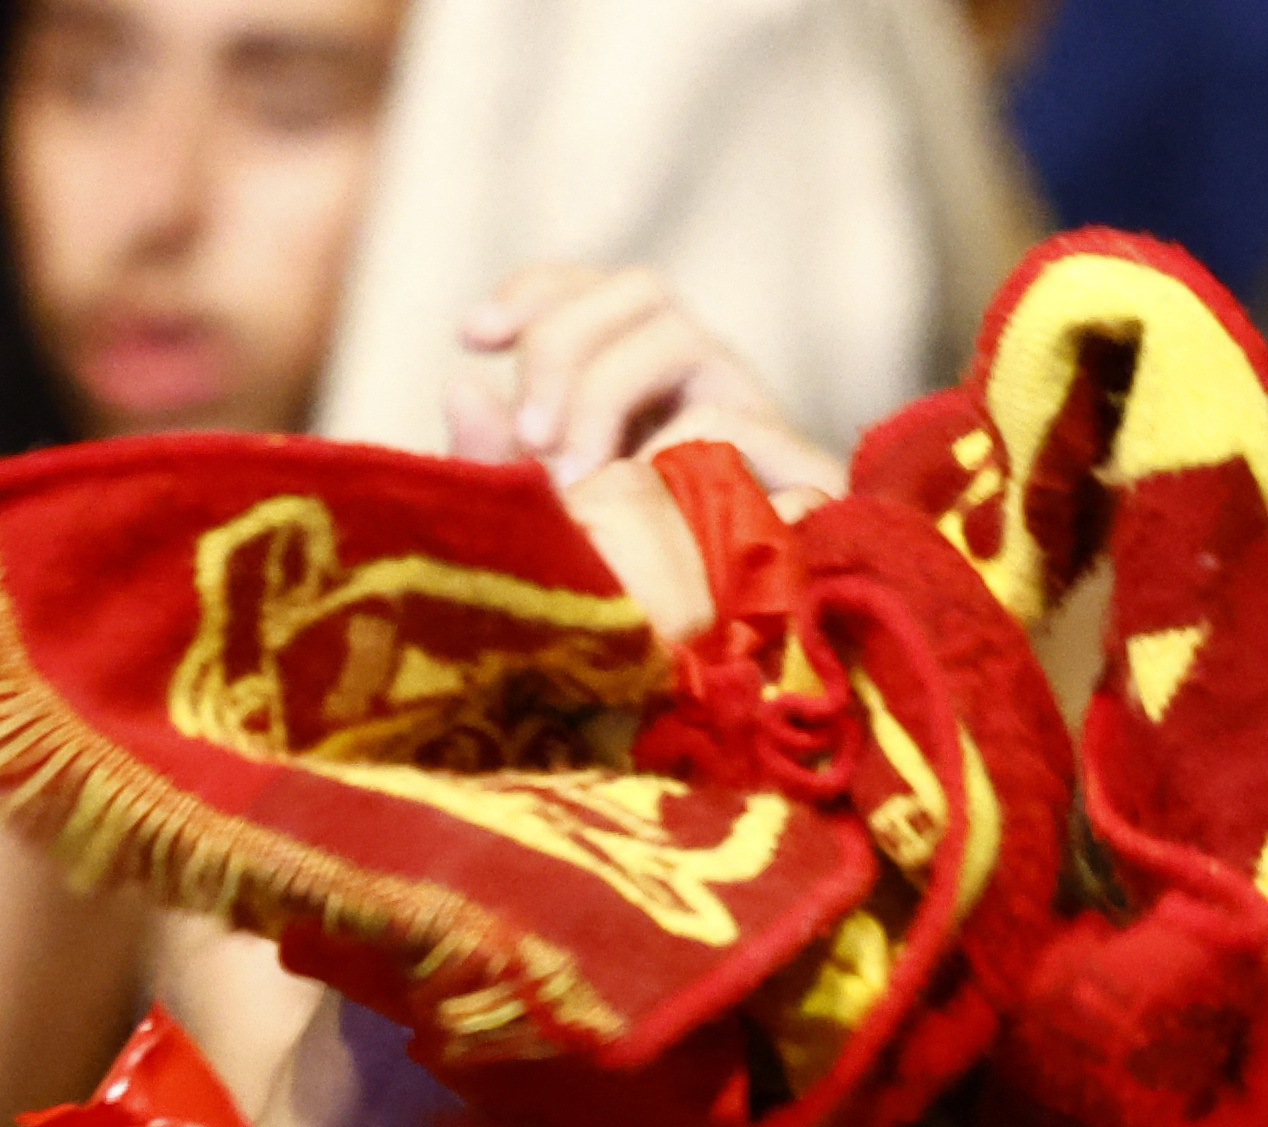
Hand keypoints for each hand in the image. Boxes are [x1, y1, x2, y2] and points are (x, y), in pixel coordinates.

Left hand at [449, 264, 830, 638]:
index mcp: (652, 391)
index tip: (471, 339)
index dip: (539, 293)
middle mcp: (711, 388)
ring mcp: (763, 426)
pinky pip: (741, 427)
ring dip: (606, 396)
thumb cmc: (632, 620)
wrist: (739, 695)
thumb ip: (498, 469)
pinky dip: (676, 456)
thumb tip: (460, 386)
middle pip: (643, 291)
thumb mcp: (544, 538)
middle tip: (528, 439)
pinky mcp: (807, 477)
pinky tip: (639, 512)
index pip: (600, 295)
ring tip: (575, 488)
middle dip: (565, 347)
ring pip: (684, 339)